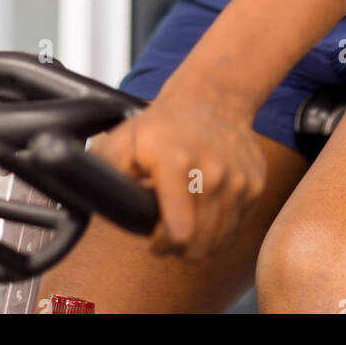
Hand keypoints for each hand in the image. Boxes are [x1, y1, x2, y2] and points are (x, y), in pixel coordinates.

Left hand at [90, 86, 266, 259]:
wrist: (212, 97)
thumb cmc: (164, 123)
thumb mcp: (124, 139)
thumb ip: (104, 171)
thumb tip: (90, 198)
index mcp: (176, 163)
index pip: (177, 233)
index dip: (161, 244)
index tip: (154, 237)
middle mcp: (213, 173)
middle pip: (200, 245)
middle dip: (179, 248)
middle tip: (168, 231)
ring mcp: (239, 179)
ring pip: (221, 241)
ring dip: (201, 240)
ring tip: (186, 217)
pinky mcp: (255, 184)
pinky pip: (238, 226)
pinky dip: (221, 226)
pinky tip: (206, 206)